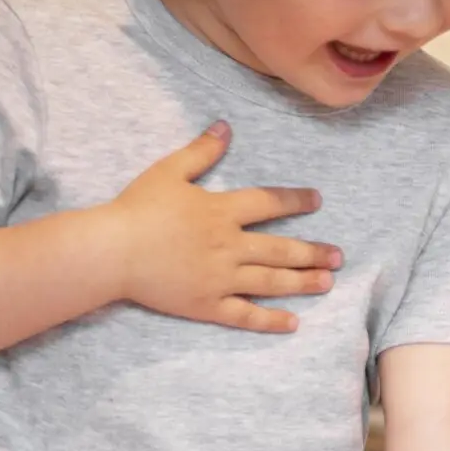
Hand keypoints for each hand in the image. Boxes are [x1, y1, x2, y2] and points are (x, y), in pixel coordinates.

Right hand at [106, 123, 340, 332]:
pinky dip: (270, 320)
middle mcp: (229, 245)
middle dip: (313, 252)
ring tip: (327, 283)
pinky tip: (293, 324)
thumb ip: (201, 151)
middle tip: (339, 256)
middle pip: (281, 249)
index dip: (295, 200)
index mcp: (221, 211)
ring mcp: (219, 278)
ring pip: (270, 282)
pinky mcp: (206, 304)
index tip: (317, 201)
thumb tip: (225, 127)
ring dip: (302, 282)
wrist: (110, 251)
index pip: (269, 203)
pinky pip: (245, 315)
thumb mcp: (169, 172)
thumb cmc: (136, 209)